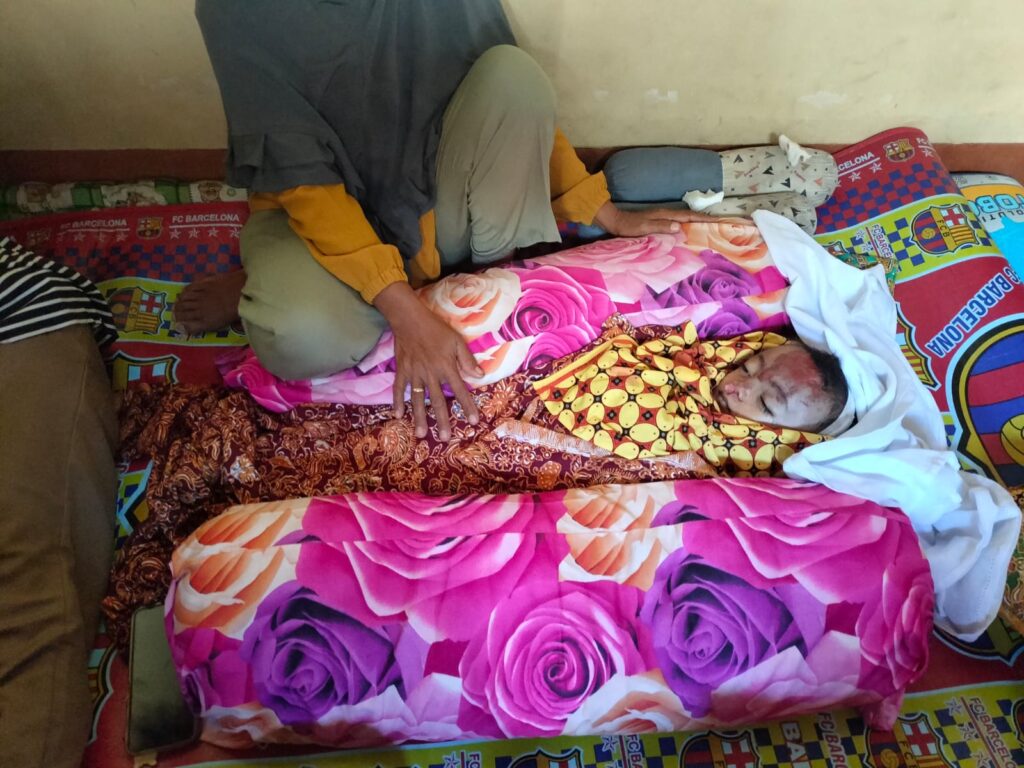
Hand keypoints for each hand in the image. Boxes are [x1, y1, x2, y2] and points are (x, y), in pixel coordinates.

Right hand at [374, 282, 481, 440]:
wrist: (409, 319)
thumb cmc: (436, 329)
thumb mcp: (456, 340)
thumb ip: (467, 360)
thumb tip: (480, 376)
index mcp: (446, 367)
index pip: (460, 391)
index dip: (467, 406)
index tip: (473, 421)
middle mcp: (431, 374)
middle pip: (438, 401)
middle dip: (442, 421)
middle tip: (444, 438)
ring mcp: (414, 374)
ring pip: (418, 400)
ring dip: (419, 418)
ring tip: (420, 434)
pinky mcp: (402, 371)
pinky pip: (399, 389)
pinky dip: (397, 401)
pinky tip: (397, 415)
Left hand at [593, 201, 722, 236]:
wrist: (616, 221)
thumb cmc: (629, 226)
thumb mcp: (645, 228)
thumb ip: (661, 226)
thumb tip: (679, 226)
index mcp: (666, 214)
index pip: (689, 216)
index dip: (704, 218)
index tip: (718, 220)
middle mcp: (667, 214)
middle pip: (691, 216)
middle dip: (706, 219)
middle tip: (721, 223)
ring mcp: (664, 217)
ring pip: (686, 218)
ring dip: (698, 221)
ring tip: (711, 227)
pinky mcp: (660, 221)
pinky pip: (679, 222)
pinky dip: (688, 225)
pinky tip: (690, 230)